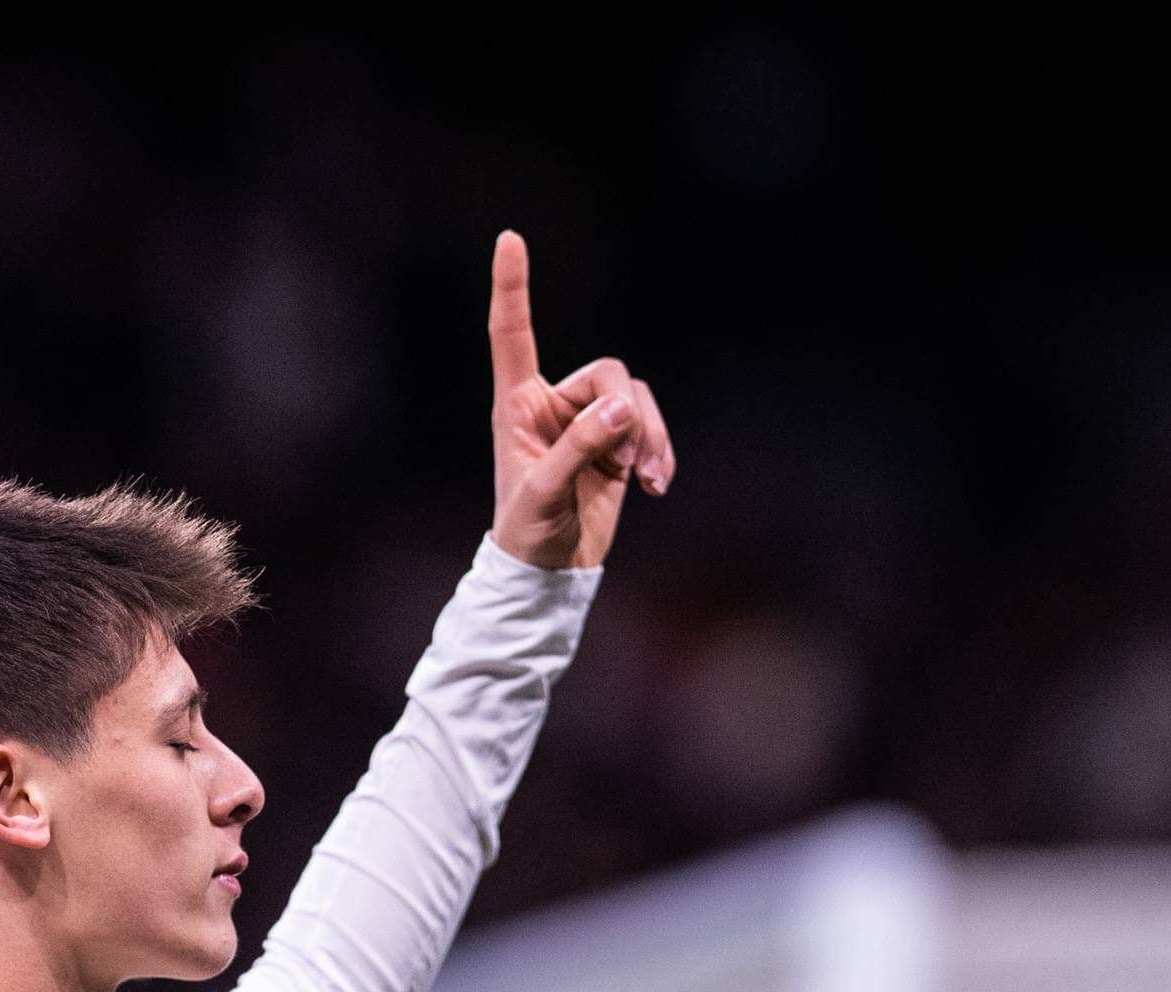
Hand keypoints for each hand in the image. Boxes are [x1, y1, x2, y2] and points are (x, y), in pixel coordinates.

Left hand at [485, 231, 674, 570]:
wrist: (550, 573)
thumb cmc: (528, 533)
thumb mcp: (544, 491)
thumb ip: (581, 446)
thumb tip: (624, 407)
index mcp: (516, 404)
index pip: (512, 333)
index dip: (512, 287)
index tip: (509, 239)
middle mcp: (553, 404)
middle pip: (606, 371)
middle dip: (626, 411)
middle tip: (628, 461)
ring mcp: (589, 423)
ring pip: (635, 397)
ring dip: (648, 435)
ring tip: (647, 479)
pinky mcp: (618, 445)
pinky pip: (650, 425)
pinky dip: (661, 451)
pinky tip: (657, 486)